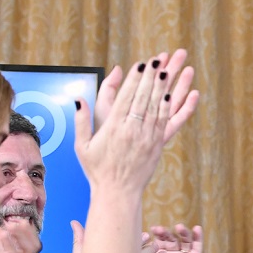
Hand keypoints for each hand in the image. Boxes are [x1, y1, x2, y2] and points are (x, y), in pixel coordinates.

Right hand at [74, 51, 198, 196]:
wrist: (118, 192)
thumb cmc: (97, 169)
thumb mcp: (82, 146)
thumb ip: (82, 121)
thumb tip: (79, 99)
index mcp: (113, 128)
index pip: (126, 97)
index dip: (135, 79)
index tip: (141, 64)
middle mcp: (132, 130)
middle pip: (144, 97)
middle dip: (151, 77)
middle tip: (158, 59)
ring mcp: (146, 137)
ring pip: (156, 107)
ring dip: (162, 87)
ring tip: (168, 70)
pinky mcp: (157, 145)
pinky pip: (165, 121)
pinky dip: (169, 106)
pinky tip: (172, 94)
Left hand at [138, 222, 202, 252]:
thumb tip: (118, 250)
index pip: (154, 240)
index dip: (151, 235)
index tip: (146, 234)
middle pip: (168, 237)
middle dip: (164, 232)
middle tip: (158, 230)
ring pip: (183, 240)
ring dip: (181, 232)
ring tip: (178, 228)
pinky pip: (196, 249)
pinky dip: (197, 238)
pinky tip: (196, 229)